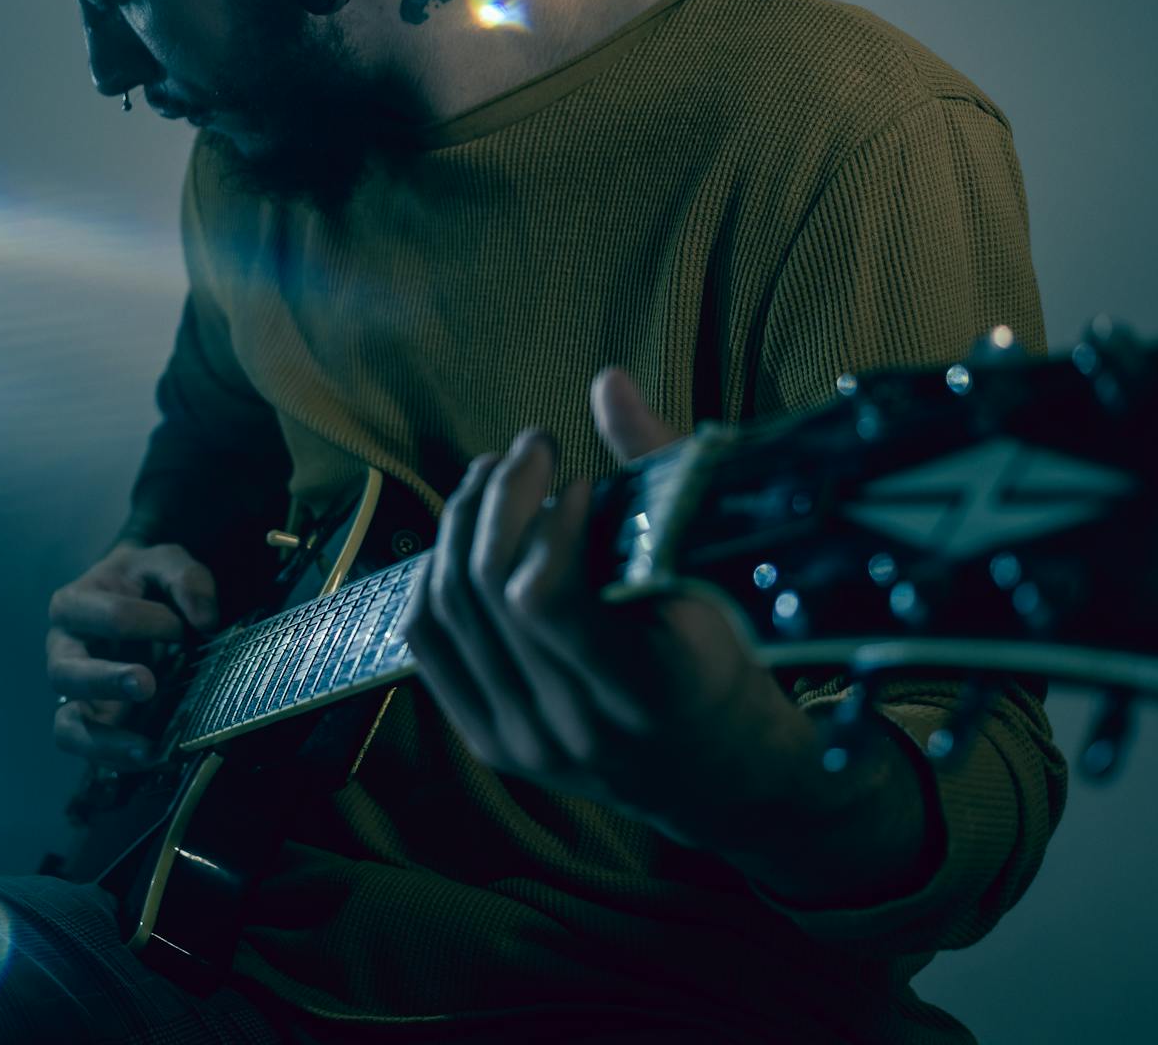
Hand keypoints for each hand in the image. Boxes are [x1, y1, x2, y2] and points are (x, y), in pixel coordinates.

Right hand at [47, 541, 219, 767]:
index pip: (103, 615)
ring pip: (68, 725)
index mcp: (73, 605)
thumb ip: (186, 579)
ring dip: (104, 740)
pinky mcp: (94, 722)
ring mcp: (75, 694)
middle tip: (147, 683)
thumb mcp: (167, 561)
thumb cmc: (146, 581)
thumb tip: (206, 621)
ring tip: (146, 748)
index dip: (146, 621)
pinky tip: (154, 760)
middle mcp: (63, 651)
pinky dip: (118, 760)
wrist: (138, 596)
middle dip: (105, 681)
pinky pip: (92, 750)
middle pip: (65, 673)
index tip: (185, 626)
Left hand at [398, 369, 815, 841]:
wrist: (721, 776)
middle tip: (530, 448)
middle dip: (499, 497)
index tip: (578, 481)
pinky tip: (466, 534)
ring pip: (448, 609)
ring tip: (497, 476)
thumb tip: (607, 382)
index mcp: (645, 691)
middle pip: (483, 592)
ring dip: (461, 523)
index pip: (543, 597)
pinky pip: (427, 642)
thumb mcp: (718, 578)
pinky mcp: (489, 741)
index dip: (544, 520)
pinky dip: (435, 573)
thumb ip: (663, 477)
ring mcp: (524, 742)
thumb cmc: (730, 661)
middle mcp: (574, 726)